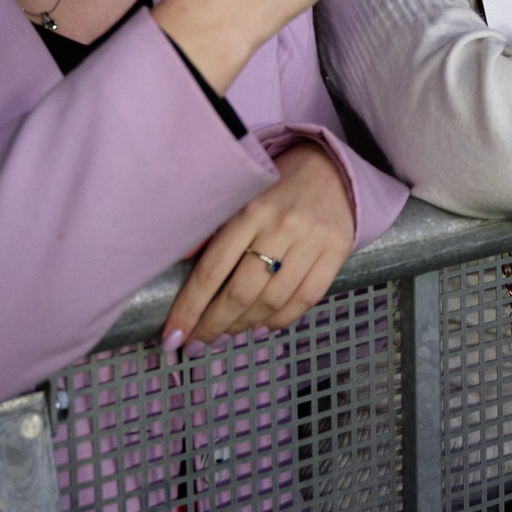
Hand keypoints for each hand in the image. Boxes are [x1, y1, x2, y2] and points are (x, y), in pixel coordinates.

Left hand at [163, 143, 355, 349]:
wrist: (331, 166)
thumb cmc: (275, 184)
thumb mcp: (238, 195)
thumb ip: (210, 228)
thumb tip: (175, 261)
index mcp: (251, 210)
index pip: (213, 269)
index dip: (190, 308)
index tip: (173, 336)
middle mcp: (282, 226)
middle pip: (242, 292)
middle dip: (213, 325)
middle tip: (196, 344)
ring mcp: (313, 240)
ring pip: (274, 301)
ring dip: (244, 326)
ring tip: (226, 335)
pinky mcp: (337, 250)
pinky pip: (307, 299)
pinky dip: (281, 320)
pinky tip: (262, 326)